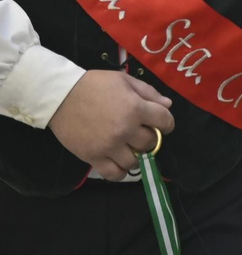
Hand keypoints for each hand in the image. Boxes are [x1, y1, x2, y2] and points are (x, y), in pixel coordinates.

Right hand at [48, 70, 175, 180]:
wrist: (60, 96)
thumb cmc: (94, 85)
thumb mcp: (124, 81)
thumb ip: (148, 93)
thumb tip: (168, 105)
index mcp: (135, 108)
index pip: (165, 121)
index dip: (167, 122)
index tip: (163, 124)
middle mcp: (125, 130)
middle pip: (151, 142)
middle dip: (151, 137)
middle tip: (142, 132)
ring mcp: (108, 146)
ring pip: (135, 160)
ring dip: (136, 154)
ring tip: (130, 146)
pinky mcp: (92, 157)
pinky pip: (114, 174)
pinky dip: (121, 172)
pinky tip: (120, 163)